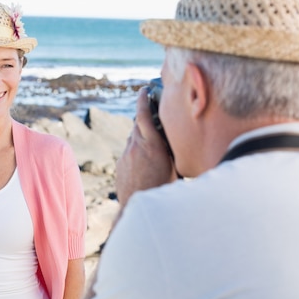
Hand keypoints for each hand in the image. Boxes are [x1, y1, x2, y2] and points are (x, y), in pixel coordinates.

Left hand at [115, 87, 176, 206]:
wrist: (137, 208)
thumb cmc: (162, 189)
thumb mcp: (174, 167)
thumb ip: (170, 149)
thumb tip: (177, 138)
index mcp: (152, 146)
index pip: (144, 115)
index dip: (143, 100)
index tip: (144, 90)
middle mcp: (136, 147)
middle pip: (137, 124)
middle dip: (145, 118)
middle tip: (153, 113)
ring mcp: (125, 156)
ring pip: (133, 138)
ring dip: (141, 137)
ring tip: (153, 145)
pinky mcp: (120, 164)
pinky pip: (129, 151)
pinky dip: (136, 151)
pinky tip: (145, 162)